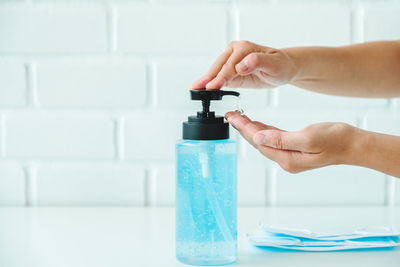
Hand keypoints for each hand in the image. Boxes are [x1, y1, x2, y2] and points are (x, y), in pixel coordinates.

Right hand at [191, 40, 297, 89]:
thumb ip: (258, 62)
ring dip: (205, 81)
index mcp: (244, 48)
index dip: (220, 77)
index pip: (229, 65)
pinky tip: (202, 89)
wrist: (283, 69)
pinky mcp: (231, 70)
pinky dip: (211, 83)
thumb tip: (242, 64)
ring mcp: (231, 60)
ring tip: (195, 89)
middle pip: (219, 67)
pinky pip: (219, 77)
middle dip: (207, 78)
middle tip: (197, 89)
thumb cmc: (280, 65)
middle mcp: (235, 51)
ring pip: (216, 72)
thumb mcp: (274, 64)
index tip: (212, 86)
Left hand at [225, 111, 357, 172]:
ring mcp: (290, 156)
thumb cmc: (335, 140)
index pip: (259, 142)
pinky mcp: (294, 149)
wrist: (353, 144)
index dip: (244, 128)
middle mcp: (286, 159)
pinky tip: (257, 124)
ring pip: (264, 140)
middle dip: (243, 128)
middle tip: (231, 115)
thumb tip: (259, 137)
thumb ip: (281, 139)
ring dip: (251, 129)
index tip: (233, 117)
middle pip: (259, 142)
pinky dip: (264, 130)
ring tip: (239, 117)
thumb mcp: (308, 138)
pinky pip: (274, 139)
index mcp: (287, 158)